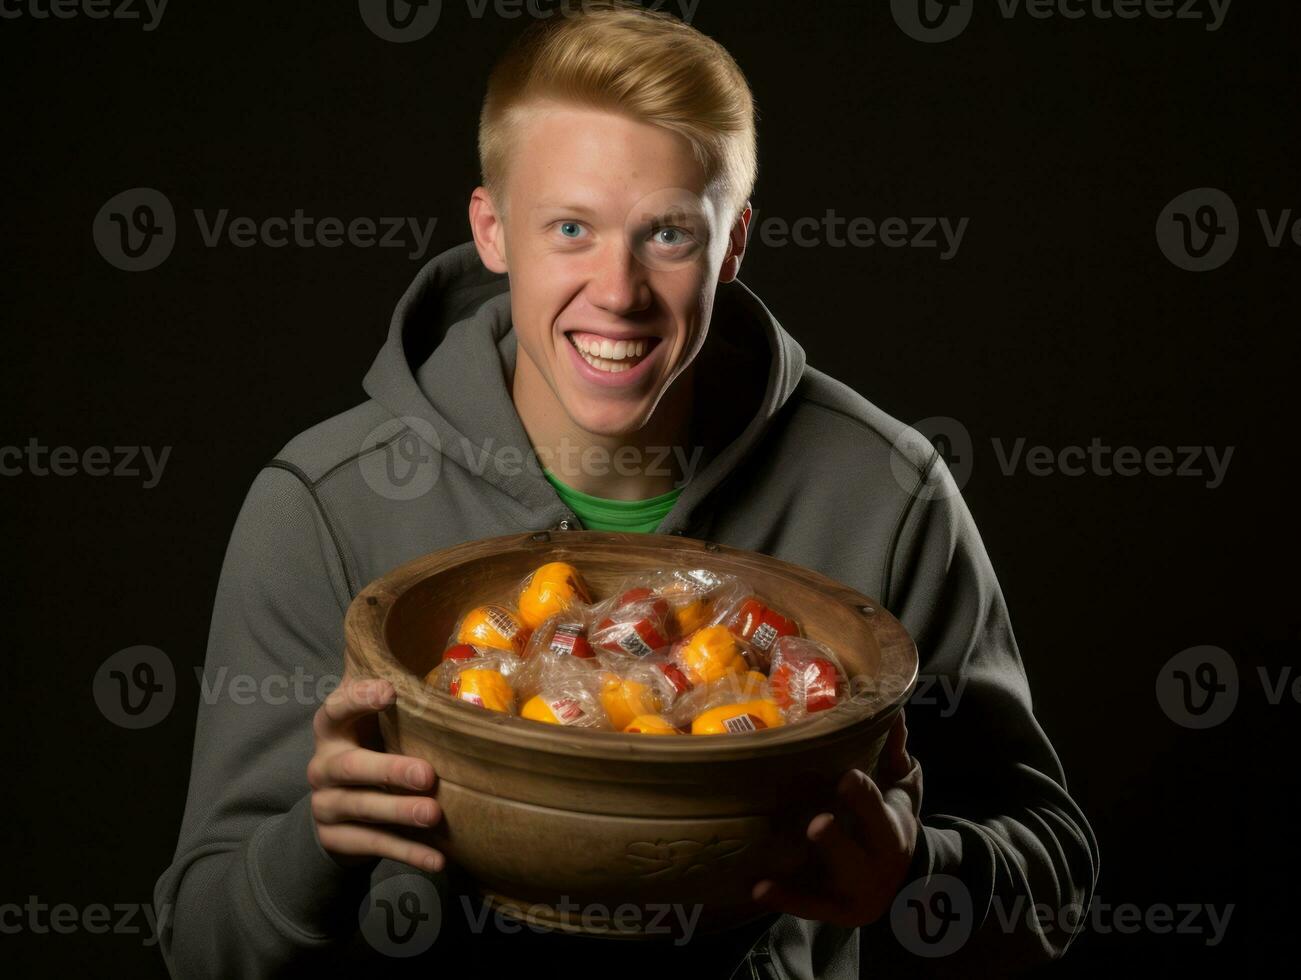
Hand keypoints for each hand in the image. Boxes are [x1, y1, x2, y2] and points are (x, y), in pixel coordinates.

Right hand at [307, 676, 445, 872]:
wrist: (336, 811)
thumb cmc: (370, 751)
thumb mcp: (373, 727)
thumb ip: (396, 709)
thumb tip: (450, 688)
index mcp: (331, 730)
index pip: (336, 709)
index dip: (359, 699)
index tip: (389, 691)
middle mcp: (323, 766)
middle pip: (352, 767)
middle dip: (390, 770)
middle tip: (427, 775)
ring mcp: (325, 805)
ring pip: (364, 808)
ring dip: (400, 812)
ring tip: (433, 814)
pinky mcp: (335, 839)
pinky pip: (374, 845)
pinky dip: (407, 852)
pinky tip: (436, 859)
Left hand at [751, 709, 921, 926]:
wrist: (906, 882)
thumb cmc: (896, 821)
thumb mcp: (903, 790)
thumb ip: (895, 754)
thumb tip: (892, 711)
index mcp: (891, 832)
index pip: (878, 812)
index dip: (864, 798)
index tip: (848, 778)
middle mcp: (873, 865)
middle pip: (855, 856)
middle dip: (836, 842)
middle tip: (817, 823)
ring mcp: (852, 892)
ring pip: (829, 886)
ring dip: (801, 879)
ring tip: (769, 872)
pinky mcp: (832, 909)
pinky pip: (806, 906)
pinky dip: (783, 899)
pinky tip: (756, 889)